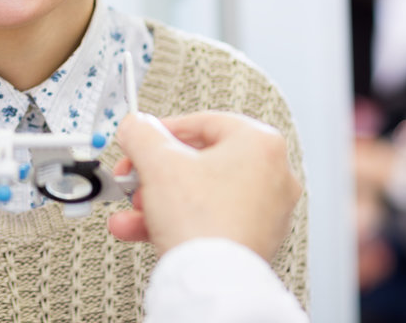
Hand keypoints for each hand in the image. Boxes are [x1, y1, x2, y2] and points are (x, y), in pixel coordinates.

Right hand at [108, 111, 300, 261]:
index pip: (203, 122)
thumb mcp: (158, 162)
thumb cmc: (203, 222)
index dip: (163, 130)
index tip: (142, 139)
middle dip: (156, 173)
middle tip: (136, 177)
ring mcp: (266, 211)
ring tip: (133, 211)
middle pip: (199, 161)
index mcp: (260, 144)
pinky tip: (144, 229)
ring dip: (159, 200)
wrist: (213, 283)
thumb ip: (141, 133)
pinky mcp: (254, 239)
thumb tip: (136, 126)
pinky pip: (209, 219)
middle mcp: (272, 174)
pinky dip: (177, 221)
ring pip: (200, 194)